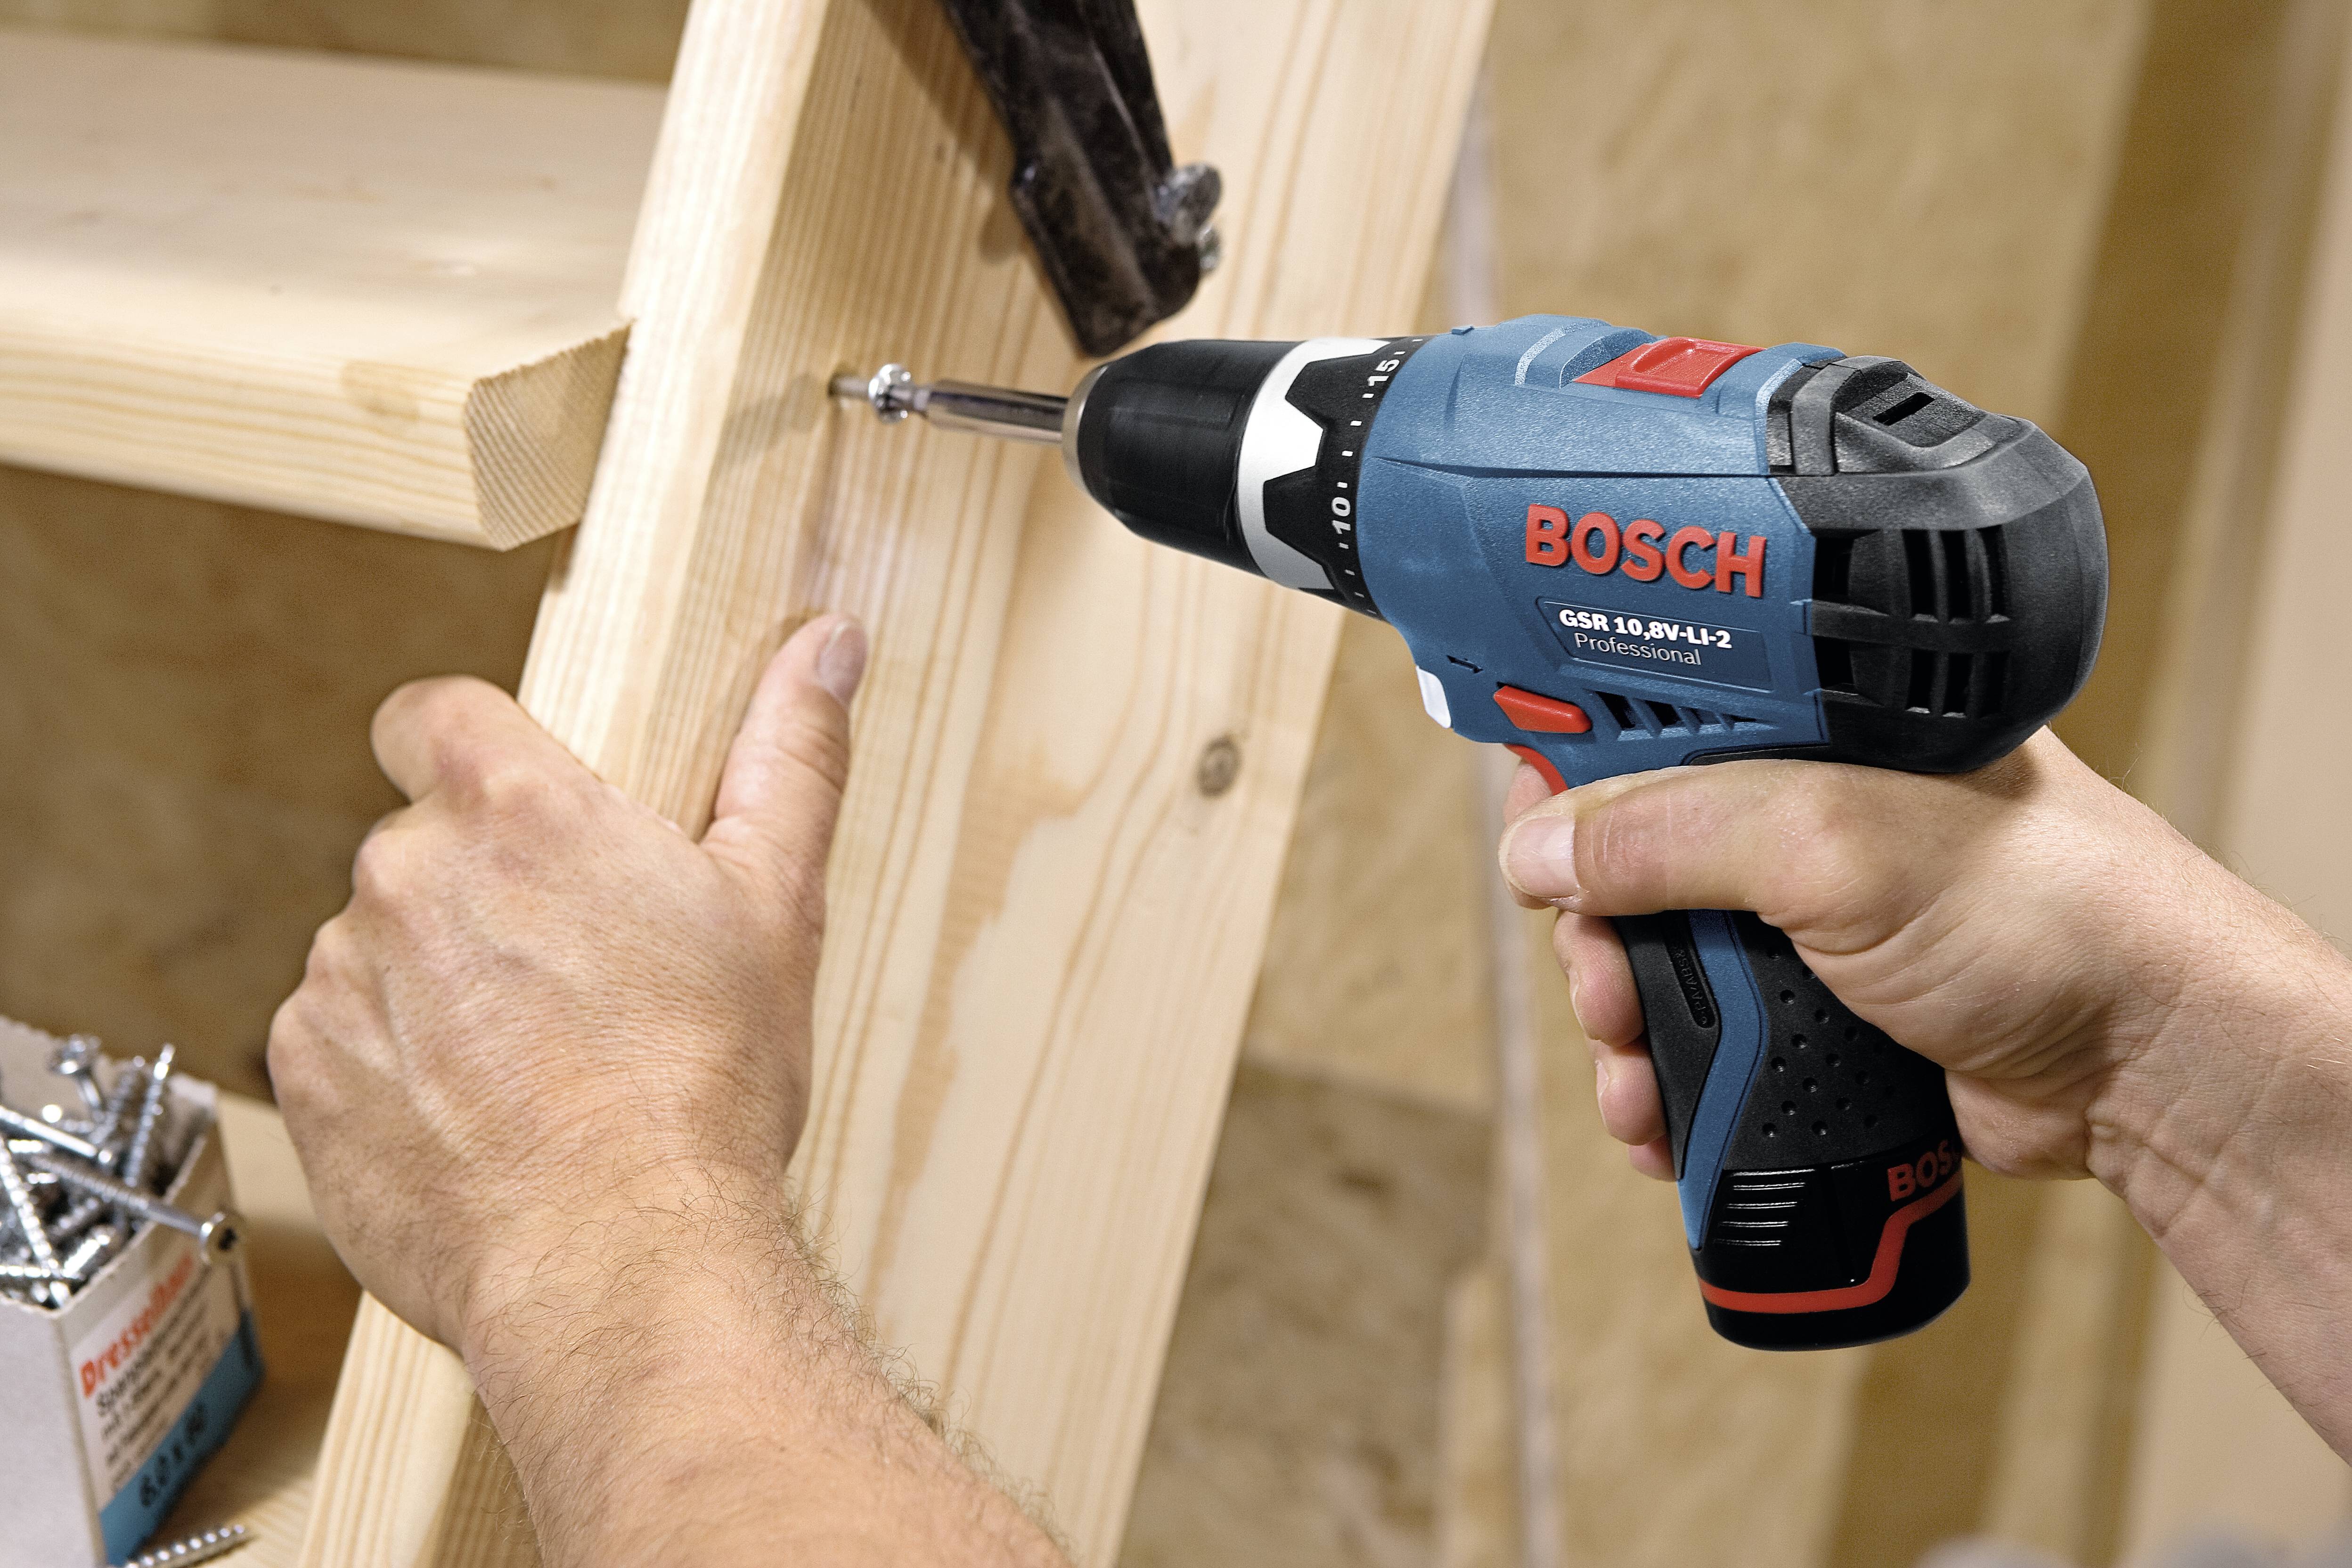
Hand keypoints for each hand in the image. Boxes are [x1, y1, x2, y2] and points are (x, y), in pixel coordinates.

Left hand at [268, 613, 864, 1350]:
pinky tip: (475, 1116)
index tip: (512, 807)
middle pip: (421, 843)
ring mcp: (341, 975)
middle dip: (482, 894)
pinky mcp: (304, 1074)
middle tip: (571, 976)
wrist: (621, 1259)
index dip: (466, 748)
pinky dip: (392, 1067)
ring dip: (436, 983)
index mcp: (518, 808)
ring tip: (529, 1064)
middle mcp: (408, 873)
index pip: (429, 711)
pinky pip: (338, 1038)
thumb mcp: (776, 904)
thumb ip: (789, 756)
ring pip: (380, 946)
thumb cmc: (703, 1086)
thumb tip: (825, 644)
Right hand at [1494, 728, 2348, 1188]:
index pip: (1649, 719)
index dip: (1569, 772)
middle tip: (1605, 992)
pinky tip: (1660, 1118)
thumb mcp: (1832, 844)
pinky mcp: (1824, 1009)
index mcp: (1814, 727)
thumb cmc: (2047, 910)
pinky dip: (1669, 1084)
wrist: (2148, 1063)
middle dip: (1593, 939)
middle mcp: (1809, 810)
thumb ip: (1672, 835)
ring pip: (1660, 962)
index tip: (1524, 837)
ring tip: (1633, 1081)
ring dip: (1623, 1029)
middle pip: (1633, 858)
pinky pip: (1708, 1039)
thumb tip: (1536, 849)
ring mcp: (1814, 915)